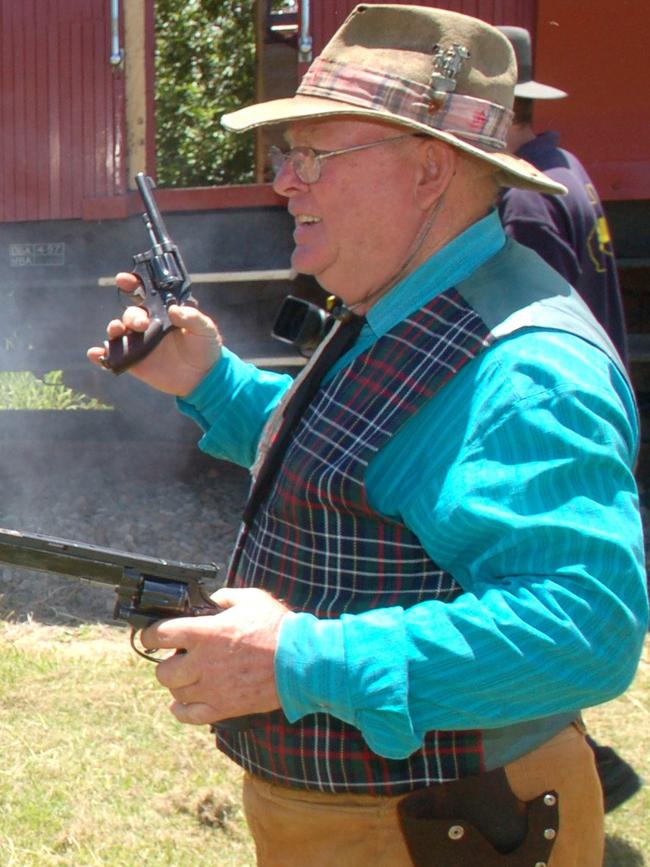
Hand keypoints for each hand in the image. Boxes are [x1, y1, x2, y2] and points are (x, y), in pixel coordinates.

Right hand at [86, 272, 222, 395]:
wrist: (205, 377)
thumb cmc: (207, 347)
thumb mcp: (206, 329)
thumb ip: (192, 317)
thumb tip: (174, 309)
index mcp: (164, 312)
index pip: (144, 293)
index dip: (132, 283)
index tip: (124, 279)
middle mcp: (149, 324)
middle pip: (131, 313)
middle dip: (131, 315)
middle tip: (141, 324)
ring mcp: (140, 343)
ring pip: (119, 331)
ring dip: (114, 329)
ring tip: (117, 331)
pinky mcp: (135, 362)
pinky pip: (113, 356)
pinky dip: (101, 355)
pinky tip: (95, 354)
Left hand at [140, 588, 288, 724]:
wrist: (300, 661)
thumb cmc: (277, 628)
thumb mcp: (250, 599)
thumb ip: (224, 598)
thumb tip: (211, 601)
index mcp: (205, 633)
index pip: (161, 635)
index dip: (151, 634)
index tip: (153, 635)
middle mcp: (202, 663)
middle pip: (163, 671)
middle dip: (167, 662)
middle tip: (178, 657)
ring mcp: (211, 688)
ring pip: (175, 693)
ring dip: (178, 684)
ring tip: (188, 676)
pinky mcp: (223, 707)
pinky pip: (189, 715)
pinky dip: (181, 710)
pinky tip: (181, 703)